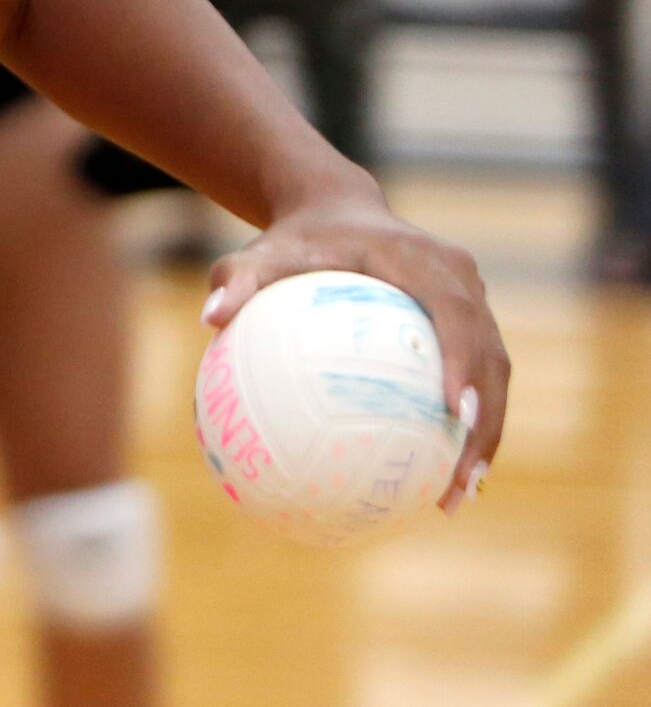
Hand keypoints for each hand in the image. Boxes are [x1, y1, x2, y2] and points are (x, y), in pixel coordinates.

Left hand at [203, 191, 507, 512]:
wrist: (337, 211)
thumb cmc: (296, 239)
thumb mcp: (262, 252)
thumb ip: (238, 278)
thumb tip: (210, 317)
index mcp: (421, 258)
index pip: (454, 310)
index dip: (462, 359)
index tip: (453, 412)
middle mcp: (460, 277)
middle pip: (490, 353)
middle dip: (484, 419)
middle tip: (459, 479)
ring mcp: (474, 299)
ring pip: (496, 372)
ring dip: (486, 434)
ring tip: (457, 495)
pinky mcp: (473, 320)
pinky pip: (480, 376)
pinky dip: (470, 423)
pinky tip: (440, 476)